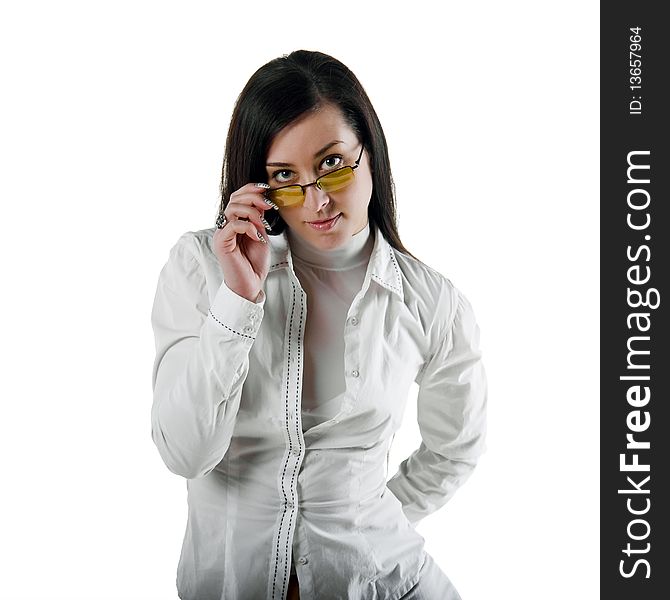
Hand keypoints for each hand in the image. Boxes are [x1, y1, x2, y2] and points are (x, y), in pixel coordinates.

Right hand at [213, 183, 276, 301]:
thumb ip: (259, 219)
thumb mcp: (261, 235)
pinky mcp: (222, 243)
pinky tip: (257, 235)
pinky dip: (248, 226)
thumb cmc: (254, 264)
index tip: (266, 188)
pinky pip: (232, 225)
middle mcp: (225, 226)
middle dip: (253, 197)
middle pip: (234, 199)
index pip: (237, 197)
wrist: (251, 285)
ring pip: (232, 209)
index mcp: (233, 222)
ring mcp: (222, 234)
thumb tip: (263, 201)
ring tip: (263, 224)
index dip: (250, 189)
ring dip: (252, 212)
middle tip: (269, 204)